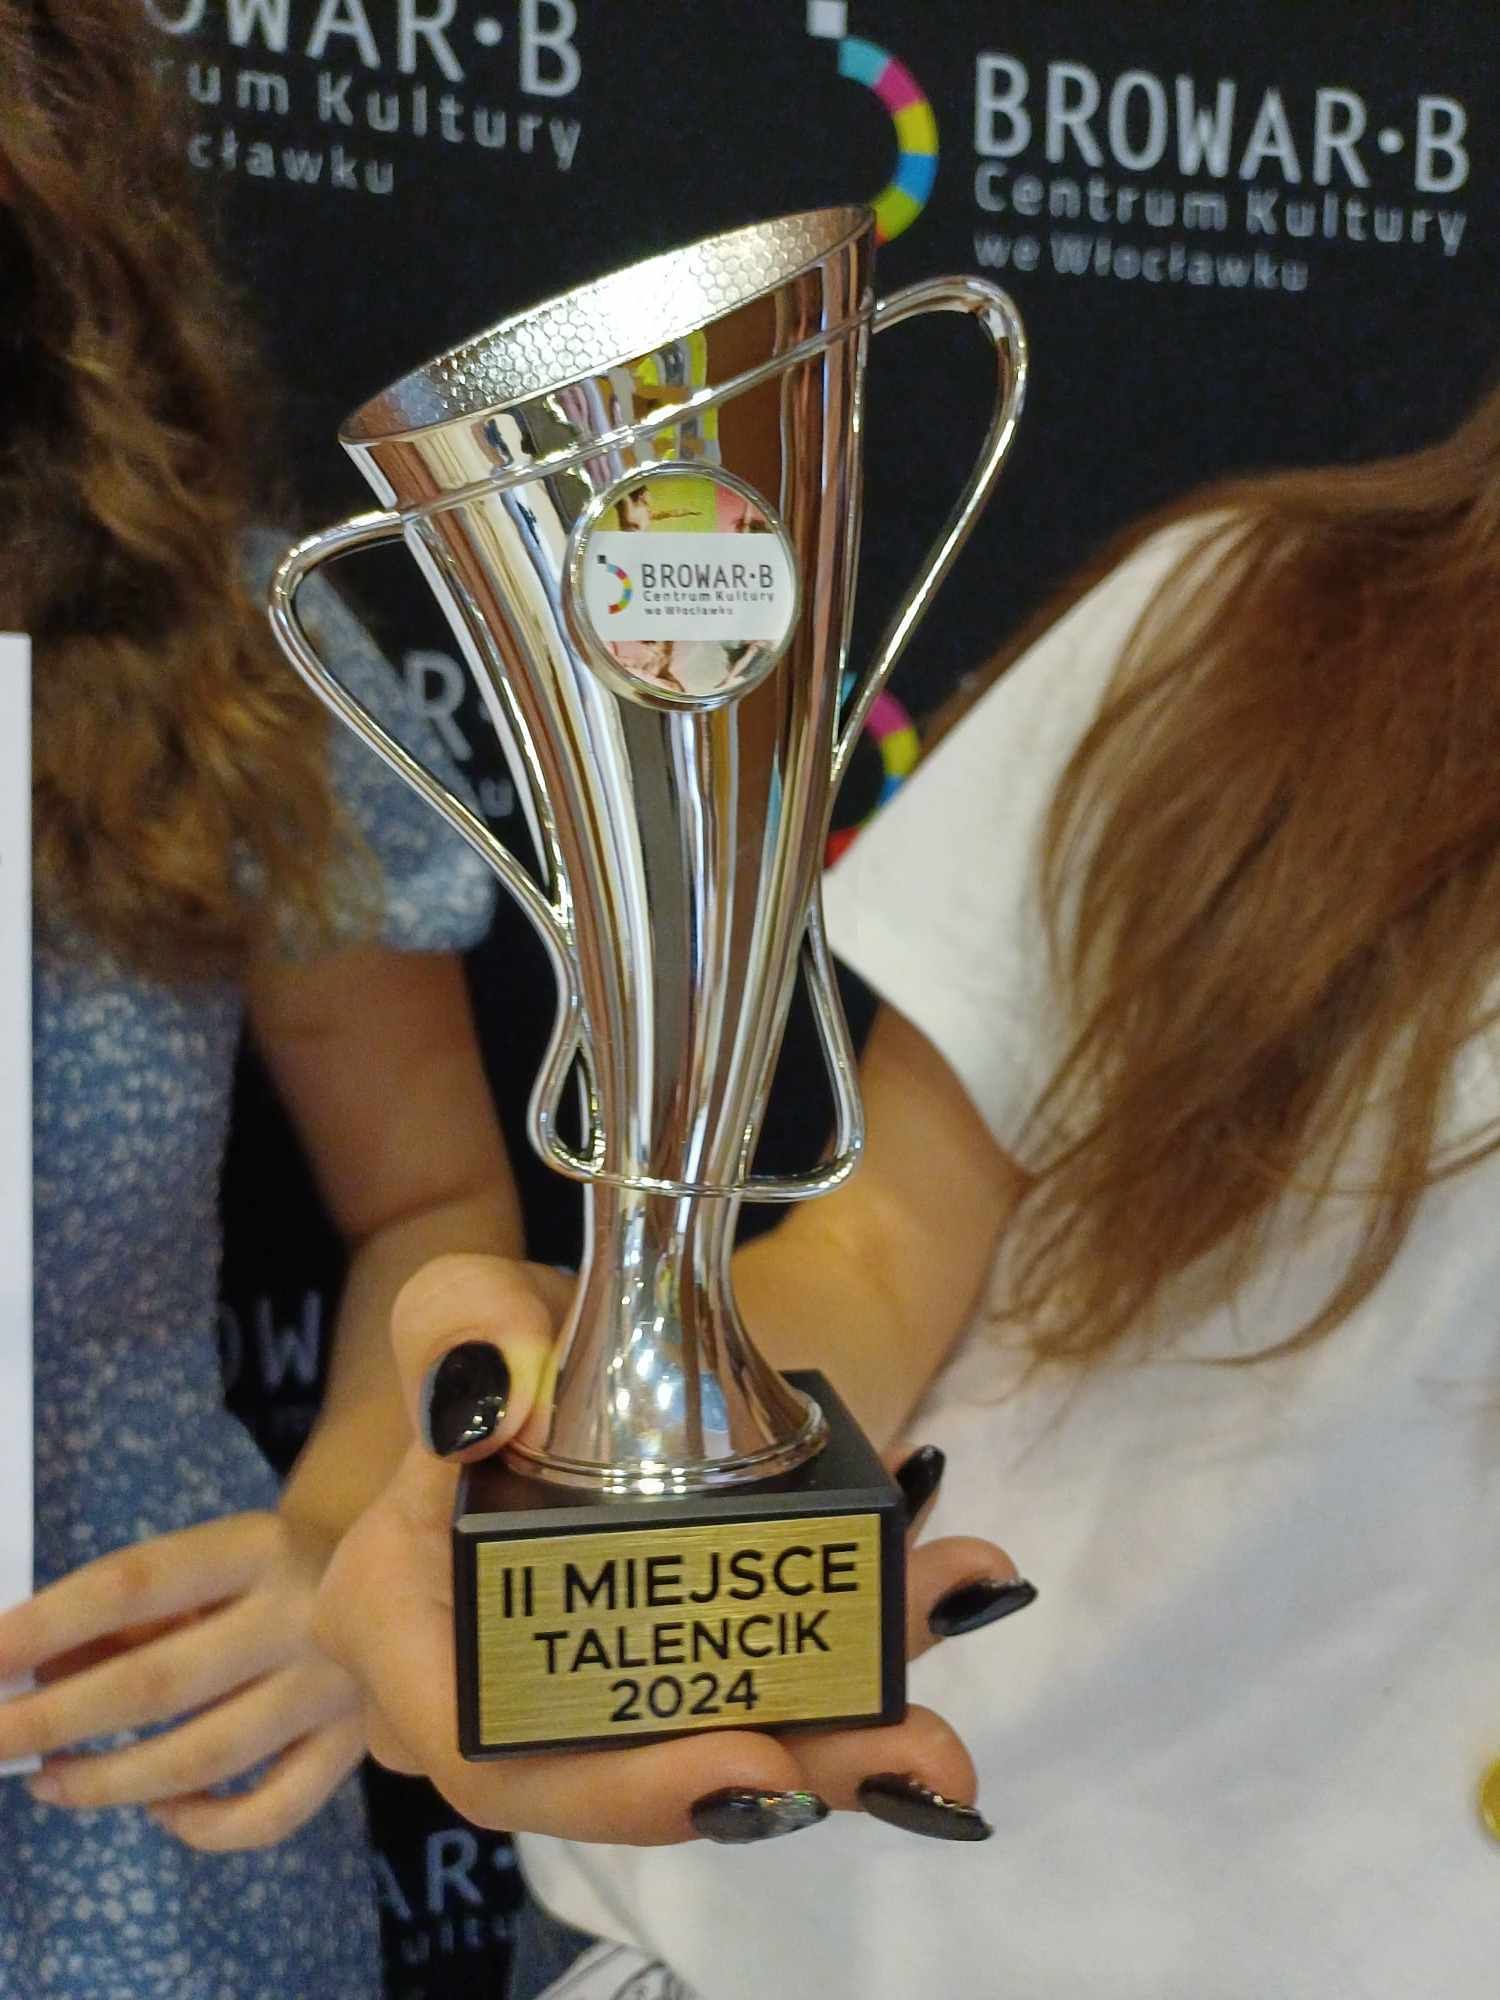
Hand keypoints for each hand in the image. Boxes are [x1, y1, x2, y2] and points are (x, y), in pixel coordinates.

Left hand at [0, 1509, 364, 1850]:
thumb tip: (36, 1675)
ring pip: (205, 1757)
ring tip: (47, 1781)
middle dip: (53, 1718)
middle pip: (158, 1682)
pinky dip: (204, 1826)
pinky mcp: (352, 1746)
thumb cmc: (269, 1569)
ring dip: (108, 1781)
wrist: (402, 1567)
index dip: (49, 1623)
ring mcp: (332, 1686)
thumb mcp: (208, 1563)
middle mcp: (301, 1612)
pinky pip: (271, 1812)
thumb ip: (131, 1616)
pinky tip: (160, 1811)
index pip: (135, 1584)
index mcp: (256, 1545)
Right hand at [316, 1255, 1030, 1846]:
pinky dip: (867, 1665)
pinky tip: (959, 1599)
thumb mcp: (462, 1299)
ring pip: (723, 1750)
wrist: (589, 1339)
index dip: (611, 1788)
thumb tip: (484, 1402)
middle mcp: (502, 1691)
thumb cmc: (504, 1338)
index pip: (484, 1755)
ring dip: (851, 1740)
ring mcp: (607, 1694)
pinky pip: (776, 1696)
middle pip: (635, 1782)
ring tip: (949, 1713)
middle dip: (785, 1777)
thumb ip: (452, 1324)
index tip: (747, 1761)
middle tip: (913, 1753)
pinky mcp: (691, 1672)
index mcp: (407, 1627)